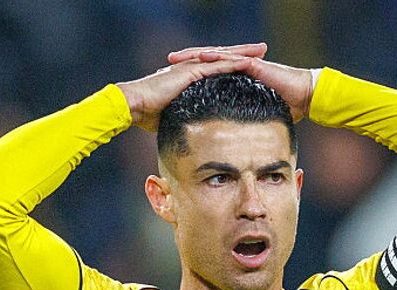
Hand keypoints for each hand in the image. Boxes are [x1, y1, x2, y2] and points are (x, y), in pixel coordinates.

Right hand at [116, 44, 266, 130]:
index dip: (232, 64)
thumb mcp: (172, 115)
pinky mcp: (189, 72)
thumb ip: (184, 118)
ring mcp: (190, 68)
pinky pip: (215, 66)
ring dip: (242, 53)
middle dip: (243, 52)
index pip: (215, 67)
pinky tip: (247, 62)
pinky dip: (232, 63)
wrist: (134, 105)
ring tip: (261, 50)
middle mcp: (191, 68)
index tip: (250, 64)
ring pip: (222, 57)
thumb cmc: (147, 114)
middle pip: (222, 57)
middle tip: (263, 49)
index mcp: (188, 76)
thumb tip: (192, 133)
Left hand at [166, 46, 315, 120]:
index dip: (189, 75)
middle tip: (166, 63)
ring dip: (195, 56)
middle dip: (186, 62)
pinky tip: (201, 58)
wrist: (305, 97)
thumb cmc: (286, 108)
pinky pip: (232, 59)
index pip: (208, 74)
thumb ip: (244, 126)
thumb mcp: (256, 118)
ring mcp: (246, 64)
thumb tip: (233, 145)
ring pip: (216, 56)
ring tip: (177, 58)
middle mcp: (239, 68)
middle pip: (207, 62)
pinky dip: (216, 57)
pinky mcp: (254, 65)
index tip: (170, 79)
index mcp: (236, 79)